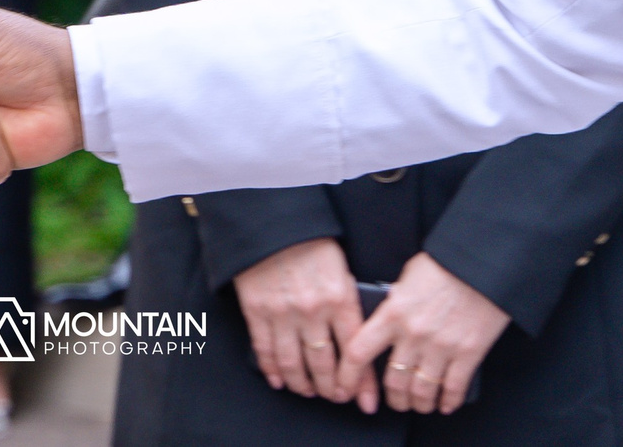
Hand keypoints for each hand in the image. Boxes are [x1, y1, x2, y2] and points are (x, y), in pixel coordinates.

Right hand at [234, 238, 361, 400]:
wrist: (271, 222)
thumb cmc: (310, 243)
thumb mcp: (341, 268)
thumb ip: (348, 302)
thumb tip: (359, 337)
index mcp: (340, 298)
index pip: (355, 351)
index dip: (361, 382)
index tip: (365, 400)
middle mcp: (313, 311)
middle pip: (324, 365)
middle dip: (332, 388)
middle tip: (336, 397)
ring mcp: (283, 314)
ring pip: (294, 364)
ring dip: (303, 384)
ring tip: (309, 391)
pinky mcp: (257, 312)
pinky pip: (266, 350)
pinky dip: (272, 370)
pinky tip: (279, 380)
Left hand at [336, 252, 509, 416]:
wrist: (481, 265)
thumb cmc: (443, 266)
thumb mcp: (406, 278)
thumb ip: (393, 304)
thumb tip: (384, 323)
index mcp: (393, 312)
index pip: (359, 351)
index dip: (348, 376)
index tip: (345, 388)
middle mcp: (413, 334)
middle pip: (393, 381)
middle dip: (393, 398)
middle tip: (395, 400)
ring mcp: (441, 346)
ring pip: (421, 391)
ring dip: (418, 404)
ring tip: (419, 404)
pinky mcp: (469, 353)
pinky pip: (453, 388)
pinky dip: (448, 402)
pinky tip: (444, 405)